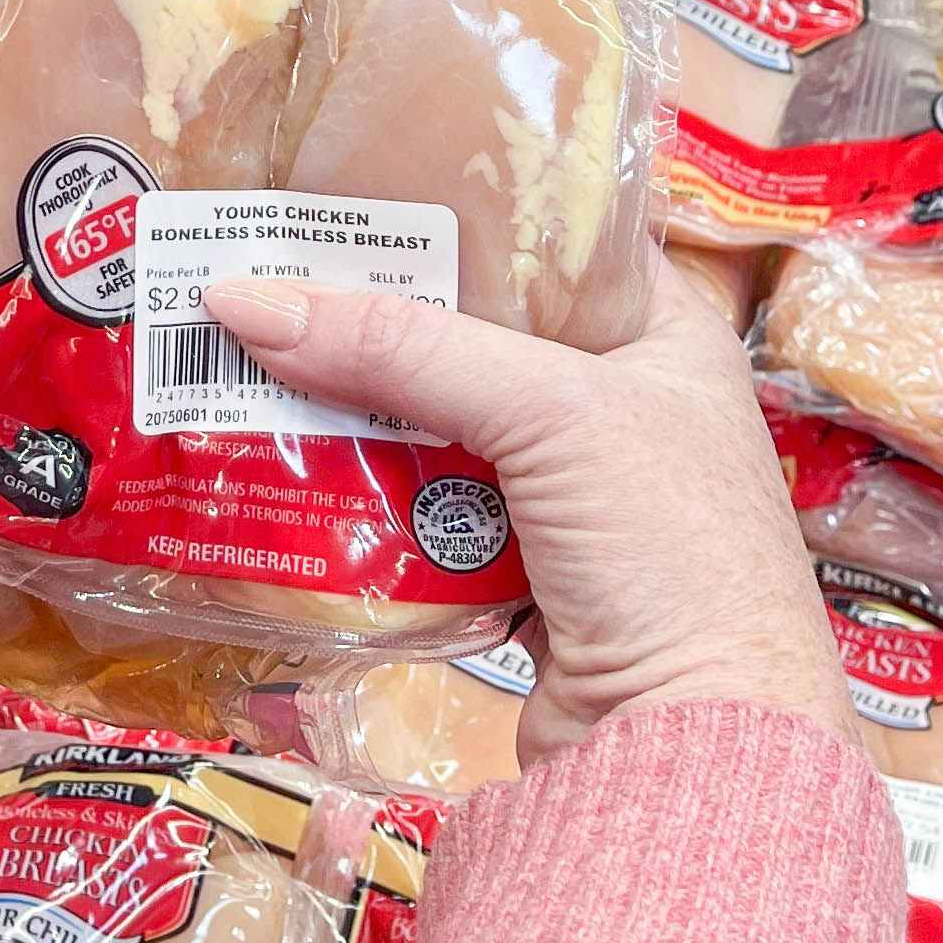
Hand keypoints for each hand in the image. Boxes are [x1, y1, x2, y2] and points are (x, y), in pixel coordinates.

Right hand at [204, 252, 851, 767]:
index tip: (345, 192)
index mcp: (667, 334)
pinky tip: (290, 461)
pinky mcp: (524, 574)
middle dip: (377, 318)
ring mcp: (574, 497)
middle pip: (477, 335)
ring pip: (441, 425)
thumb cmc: (669, 550)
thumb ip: (403, 349)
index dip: (455, 213)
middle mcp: (625, 404)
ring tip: (251, 360)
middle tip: (268, 275)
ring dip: (358, 408)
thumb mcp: (547, 413)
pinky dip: (368, 492)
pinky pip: (426, 509)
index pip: (551, 241)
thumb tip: (240, 300)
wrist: (702, 751)